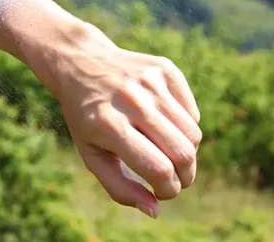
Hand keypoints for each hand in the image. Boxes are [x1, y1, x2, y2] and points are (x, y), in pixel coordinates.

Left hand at [53, 25, 201, 218]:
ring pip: (193, 134)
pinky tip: (163, 124)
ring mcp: (150, 82)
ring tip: (167, 152)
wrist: (80, 63)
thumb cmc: (87, 118)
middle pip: (183, 153)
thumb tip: (154, 210)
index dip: (168, 190)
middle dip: (185, 176)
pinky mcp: (165, 69)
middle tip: (175, 179)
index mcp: (109, 126)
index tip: (163, 192)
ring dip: (186, 153)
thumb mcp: (91, 154)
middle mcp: (131, 101)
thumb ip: (119, 187)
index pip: (158, 169)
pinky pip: (192, 113)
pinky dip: (185, 127)